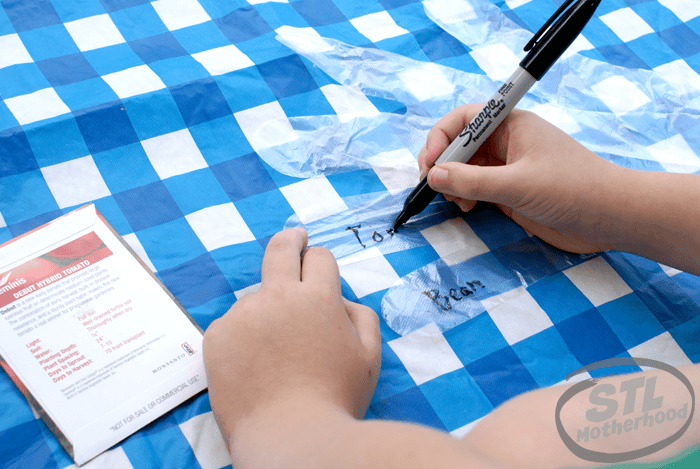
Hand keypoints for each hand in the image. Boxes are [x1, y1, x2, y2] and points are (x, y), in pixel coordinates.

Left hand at [203, 228, 380, 450]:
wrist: (289, 437)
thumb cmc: (334, 398)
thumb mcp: (369, 357)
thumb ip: (361, 317)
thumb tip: (342, 301)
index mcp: (318, 297)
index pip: (319, 257)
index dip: (321, 260)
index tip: (316, 263)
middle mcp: (278, 297)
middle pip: (280, 250)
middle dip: (290, 239)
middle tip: (294, 238)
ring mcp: (243, 316)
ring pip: (257, 299)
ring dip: (267, 312)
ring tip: (277, 355)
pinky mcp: (217, 337)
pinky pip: (233, 326)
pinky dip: (244, 338)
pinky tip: (255, 366)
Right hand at [418, 104, 628, 253]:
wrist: (613, 218)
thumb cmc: (573, 190)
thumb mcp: (518, 184)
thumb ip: (472, 181)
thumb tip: (433, 176)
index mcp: (511, 125)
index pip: (463, 119)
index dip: (440, 137)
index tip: (430, 163)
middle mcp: (506, 143)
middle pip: (459, 145)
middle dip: (442, 164)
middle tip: (434, 186)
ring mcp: (507, 168)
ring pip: (464, 169)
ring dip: (452, 183)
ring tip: (456, 202)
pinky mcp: (510, 192)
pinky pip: (475, 189)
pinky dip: (463, 197)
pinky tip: (466, 209)